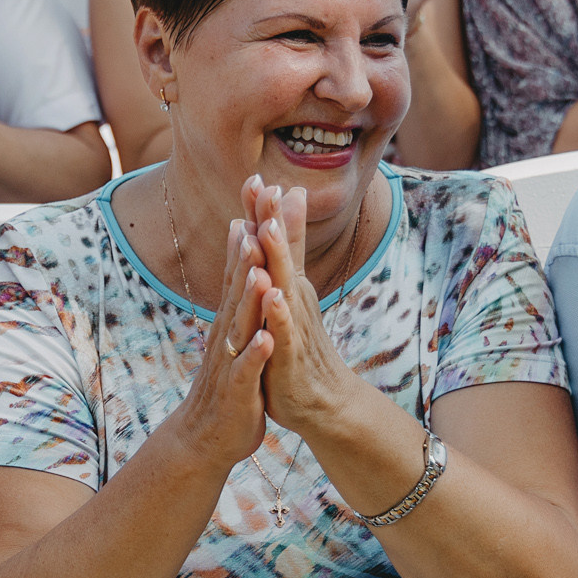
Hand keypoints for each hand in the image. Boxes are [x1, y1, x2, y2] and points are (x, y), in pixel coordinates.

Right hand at [159, 209, 275, 473]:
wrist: (206, 435)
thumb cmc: (229, 379)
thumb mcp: (237, 326)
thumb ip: (240, 282)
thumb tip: (243, 236)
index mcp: (230, 314)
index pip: (239, 263)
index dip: (249, 226)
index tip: (256, 186)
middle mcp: (226, 330)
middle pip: (236, 283)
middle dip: (246, 248)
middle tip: (253, 210)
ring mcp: (229, 359)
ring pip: (240, 324)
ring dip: (248, 297)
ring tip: (258, 268)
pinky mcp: (238, 390)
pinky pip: (247, 370)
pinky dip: (255, 354)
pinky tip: (266, 339)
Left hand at [246, 178, 365, 435]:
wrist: (321, 401)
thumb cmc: (298, 346)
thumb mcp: (291, 296)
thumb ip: (289, 253)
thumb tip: (289, 213)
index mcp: (289, 286)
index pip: (278, 244)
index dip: (267, 212)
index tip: (256, 176)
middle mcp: (294, 300)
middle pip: (283, 256)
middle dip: (274, 221)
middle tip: (267, 187)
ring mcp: (293, 327)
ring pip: (284, 288)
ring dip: (278, 259)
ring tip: (269, 230)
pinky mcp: (290, 356)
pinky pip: (283, 333)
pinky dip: (278, 314)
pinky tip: (273, 297)